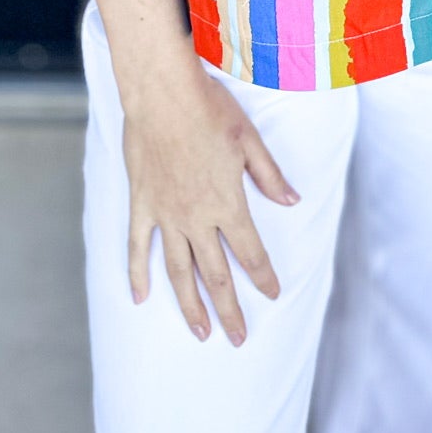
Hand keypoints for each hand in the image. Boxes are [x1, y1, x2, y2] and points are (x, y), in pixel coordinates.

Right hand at [123, 64, 299, 344]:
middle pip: (216, 274)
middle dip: (230, 309)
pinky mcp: (142, 204)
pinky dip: (138, 274)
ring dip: (191, 305)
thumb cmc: (209, 109)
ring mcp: (166, 214)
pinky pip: (139, 247)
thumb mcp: (249, 139)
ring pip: (180, 271)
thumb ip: (270, 176)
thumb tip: (293, 202)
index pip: (251, 252)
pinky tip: (141, 298)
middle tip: (238, 339)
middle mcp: (198, 218)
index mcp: (228, 203)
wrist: (162, 93)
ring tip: (200, 333)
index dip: (263, 277)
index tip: (273, 295)